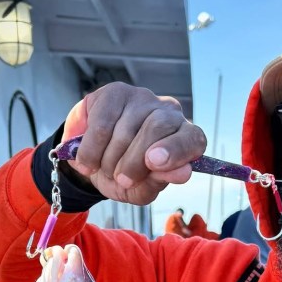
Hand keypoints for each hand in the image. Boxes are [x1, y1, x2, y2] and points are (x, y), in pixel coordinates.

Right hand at [60, 83, 207, 205]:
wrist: (93, 166)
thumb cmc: (125, 178)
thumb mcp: (141, 189)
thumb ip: (160, 182)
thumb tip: (183, 173)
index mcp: (184, 138)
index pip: (193, 138)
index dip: (176, 150)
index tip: (154, 163)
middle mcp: (168, 113)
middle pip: (156, 128)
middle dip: (134, 161)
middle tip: (122, 180)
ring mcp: (142, 99)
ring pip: (125, 129)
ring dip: (110, 160)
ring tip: (106, 170)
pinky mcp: (115, 92)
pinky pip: (101, 123)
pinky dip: (91, 149)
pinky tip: (88, 162)